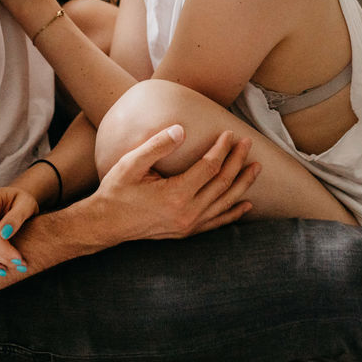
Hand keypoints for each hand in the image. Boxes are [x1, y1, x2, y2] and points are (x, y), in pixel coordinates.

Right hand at [90, 125, 259, 242]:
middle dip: (237, 161)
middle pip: (222, 184)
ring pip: (224, 203)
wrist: (105, 224)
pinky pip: (217, 223)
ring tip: (256, 167)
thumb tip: (181, 129)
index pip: (209, 167)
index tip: (228, 133)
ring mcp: (188, 225)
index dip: (222, 149)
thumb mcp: (131, 163)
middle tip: (247, 142)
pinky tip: (246, 205)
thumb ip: (157, 145)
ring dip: (242, 184)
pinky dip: (233, 213)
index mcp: (176, 195)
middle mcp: (187, 213)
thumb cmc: (116, 191)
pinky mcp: (186, 232)